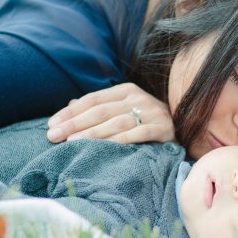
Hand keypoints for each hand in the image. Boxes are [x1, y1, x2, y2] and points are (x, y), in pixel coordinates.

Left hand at [46, 83, 175, 144]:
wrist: (186, 126)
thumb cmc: (145, 120)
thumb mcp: (122, 109)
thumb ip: (98, 108)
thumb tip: (69, 106)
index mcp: (125, 90)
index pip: (92, 100)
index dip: (70, 112)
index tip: (51, 125)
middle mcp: (138, 98)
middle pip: (100, 111)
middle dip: (74, 123)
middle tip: (53, 136)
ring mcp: (152, 112)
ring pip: (116, 122)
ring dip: (92, 133)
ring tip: (72, 143)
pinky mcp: (163, 128)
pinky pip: (138, 133)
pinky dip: (120, 140)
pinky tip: (104, 147)